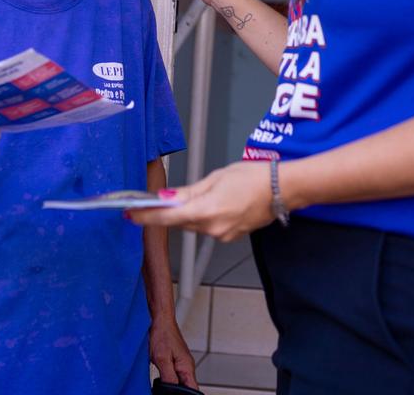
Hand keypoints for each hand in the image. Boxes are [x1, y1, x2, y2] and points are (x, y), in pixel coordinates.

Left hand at [129, 162, 275, 241]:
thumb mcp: (216, 177)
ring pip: (194, 225)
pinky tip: (214, 203)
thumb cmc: (253, 177)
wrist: (282, 189)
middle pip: (179, 222)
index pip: (167, 217)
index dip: (146, 217)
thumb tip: (167, 198)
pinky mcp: (230, 236)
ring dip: (188, 213)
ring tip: (195, 195)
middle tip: (151, 202)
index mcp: (207, 211)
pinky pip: (208, 227)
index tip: (130, 214)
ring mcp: (222, 235)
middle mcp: (212, 228)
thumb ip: (189, 191)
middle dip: (167, 212)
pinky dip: (204, 217)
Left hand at [148, 312, 196, 387]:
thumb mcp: (162, 359)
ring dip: (172, 385)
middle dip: (176, 391)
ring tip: (162, 382)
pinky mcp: (175, 359)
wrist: (160, 319)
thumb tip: (171, 391)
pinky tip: (160, 376)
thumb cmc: (162, 333)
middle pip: (186, 387)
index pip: (193, 390)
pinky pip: (174, 374)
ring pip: (179, 381)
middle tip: (164, 387)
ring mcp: (181, 362)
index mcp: (187, 367)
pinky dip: (168, 378)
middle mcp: (186, 365)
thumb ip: (169, 377)